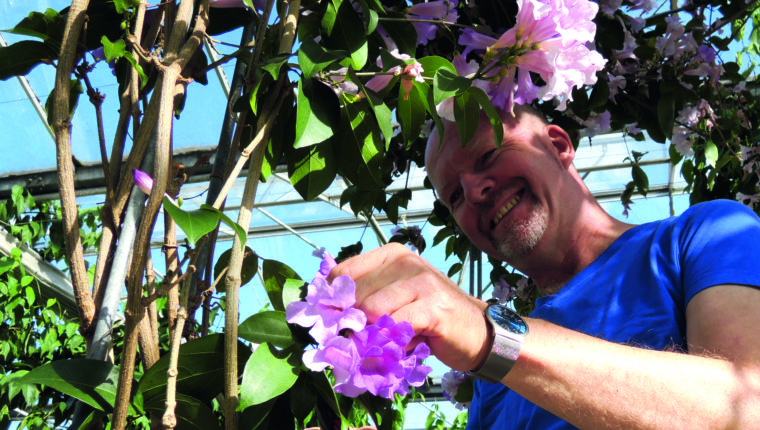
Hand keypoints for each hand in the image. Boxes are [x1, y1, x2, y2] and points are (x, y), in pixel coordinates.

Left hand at [330, 243, 489, 370]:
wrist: (476, 332)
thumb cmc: (429, 317)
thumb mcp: (393, 300)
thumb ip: (364, 299)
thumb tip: (329, 315)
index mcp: (391, 255)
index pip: (342, 273)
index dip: (335, 302)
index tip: (343, 322)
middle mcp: (406, 261)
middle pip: (355, 295)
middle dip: (357, 323)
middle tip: (374, 337)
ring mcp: (422, 281)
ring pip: (371, 310)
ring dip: (377, 334)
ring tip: (396, 337)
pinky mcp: (433, 306)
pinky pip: (395, 326)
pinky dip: (394, 342)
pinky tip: (408, 343)